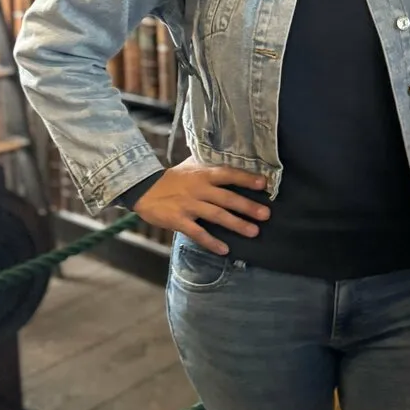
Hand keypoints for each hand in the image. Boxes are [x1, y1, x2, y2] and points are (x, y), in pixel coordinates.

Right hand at [133, 156, 270, 254]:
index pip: (228, 174)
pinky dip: (211, 242)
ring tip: (253, 232)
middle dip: (247, 206)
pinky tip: (224, 249)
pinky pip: (198, 233)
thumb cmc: (172, 178)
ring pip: (217, 215)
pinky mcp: (179, 221)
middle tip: (266, 214)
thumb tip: (231, 159)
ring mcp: (189, 205)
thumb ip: (210, 164)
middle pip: (227, 198)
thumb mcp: (191, 165)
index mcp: (203, 174)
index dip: (246, 178)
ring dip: (236, 224)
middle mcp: (199, 189)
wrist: (143, 189)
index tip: (263, 184)